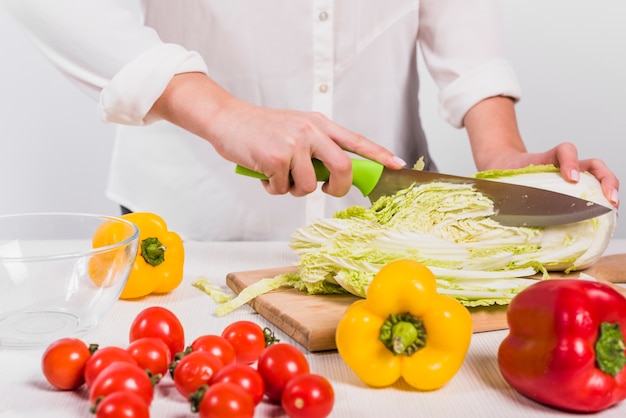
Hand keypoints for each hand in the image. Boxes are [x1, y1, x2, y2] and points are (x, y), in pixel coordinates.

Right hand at [150, 73, 404, 196]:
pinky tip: (263, 174)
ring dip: (293, 190)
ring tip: (279, 176)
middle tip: (326, 191)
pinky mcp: (275, 157)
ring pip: (309, 186)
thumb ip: (317, 148)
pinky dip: (273, 189)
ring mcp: (293, 143)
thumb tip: (334, 178)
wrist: (227, 119)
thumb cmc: (261, 129)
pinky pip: (283, 188)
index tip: (397, 164)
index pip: (355, 140)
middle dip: (338, 187)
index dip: (378, 154)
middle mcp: (311, 131)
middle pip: (343, 167)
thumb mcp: (295, 130)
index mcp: (319, 124)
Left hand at [465, 97, 618, 207]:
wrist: (500, 168)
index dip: (571, 162)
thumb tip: (491, 203)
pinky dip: (599, 200)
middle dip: (604, 178)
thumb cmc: (502, 174)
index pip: (565, 151)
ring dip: (610, 188)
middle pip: (592, 163)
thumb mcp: (500, 177)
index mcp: (544, 159)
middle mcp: (562, 166)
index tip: (571, 180)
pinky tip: (602, 214)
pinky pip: (591, 191)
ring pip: (598, 175)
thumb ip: (501, 187)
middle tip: (608, 197)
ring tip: (612, 206)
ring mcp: (571, 176)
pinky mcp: (572, 189)